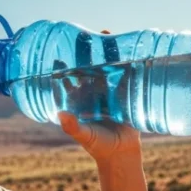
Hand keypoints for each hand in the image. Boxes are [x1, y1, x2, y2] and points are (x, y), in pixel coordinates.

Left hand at [58, 28, 144, 162]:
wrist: (122, 153)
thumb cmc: (99, 146)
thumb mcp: (85, 136)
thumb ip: (73, 128)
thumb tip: (62, 116)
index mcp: (79, 99)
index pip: (69, 77)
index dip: (63, 65)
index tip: (60, 53)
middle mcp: (93, 92)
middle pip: (88, 67)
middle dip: (88, 53)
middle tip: (88, 37)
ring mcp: (109, 92)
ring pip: (107, 69)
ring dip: (108, 54)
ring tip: (108, 36)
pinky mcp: (125, 94)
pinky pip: (125, 76)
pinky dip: (126, 65)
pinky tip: (130, 51)